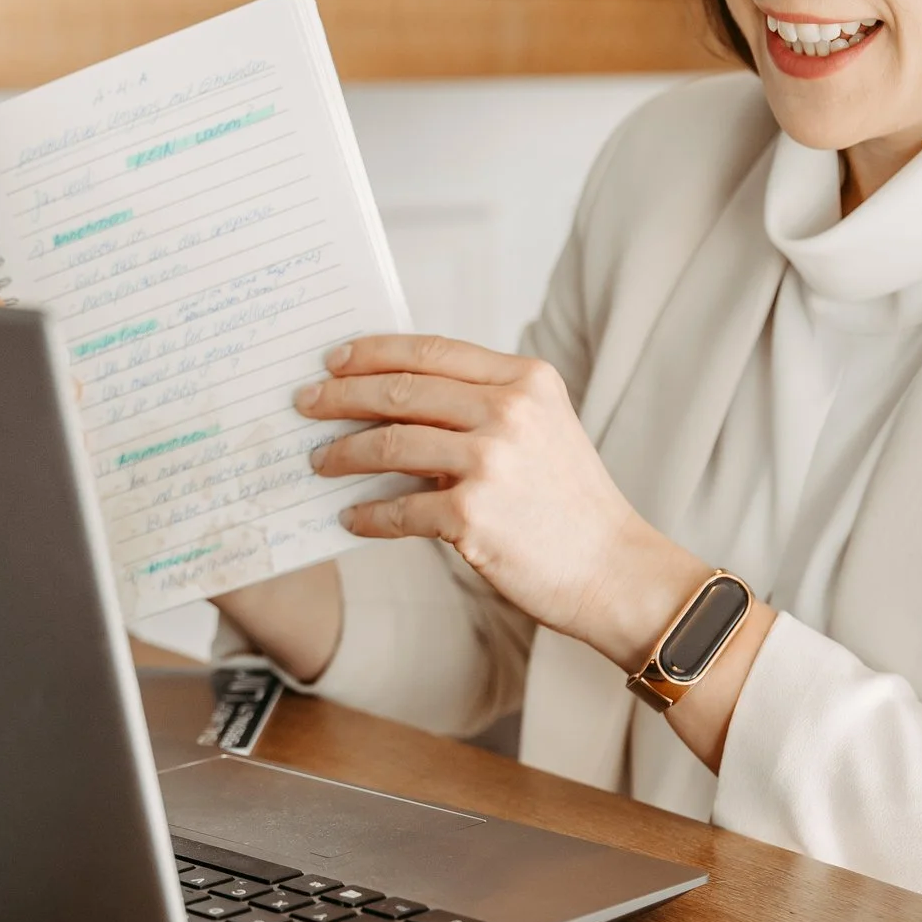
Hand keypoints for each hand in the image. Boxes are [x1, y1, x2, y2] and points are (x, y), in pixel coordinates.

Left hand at [299, 335, 711, 673]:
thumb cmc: (572, 504)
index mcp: (527, 380)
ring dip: (343, 453)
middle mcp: (509, 411)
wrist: (613, 570)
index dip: (375, 351)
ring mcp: (490, 462)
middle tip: (307, 403)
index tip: (336, 359)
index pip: (432, 351)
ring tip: (320, 461)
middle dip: (342, 395)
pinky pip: (397, 508)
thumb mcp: (544, 429)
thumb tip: (397, 398)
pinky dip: (367, 513)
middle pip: (402, 389)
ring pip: (390, 444)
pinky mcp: (472, 515)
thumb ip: (485, 405)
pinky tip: (351, 516)